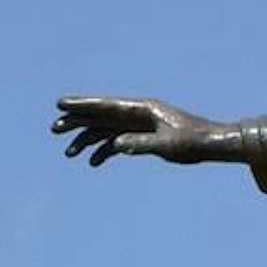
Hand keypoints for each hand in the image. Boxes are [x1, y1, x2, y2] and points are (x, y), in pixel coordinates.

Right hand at [52, 94, 221, 165]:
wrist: (211, 143)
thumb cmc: (193, 141)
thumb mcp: (168, 145)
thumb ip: (142, 144)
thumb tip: (116, 145)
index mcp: (142, 110)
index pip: (106, 107)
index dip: (83, 105)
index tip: (62, 104)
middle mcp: (137, 114)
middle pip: (101, 116)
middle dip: (77, 122)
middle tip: (54, 128)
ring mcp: (139, 125)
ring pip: (105, 130)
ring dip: (86, 140)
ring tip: (68, 154)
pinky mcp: (143, 137)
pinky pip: (117, 142)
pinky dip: (104, 150)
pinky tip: (93, 163)